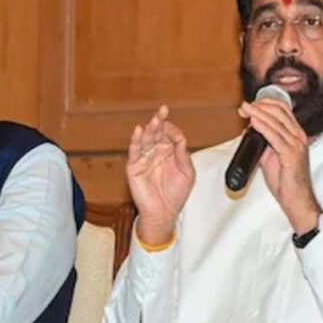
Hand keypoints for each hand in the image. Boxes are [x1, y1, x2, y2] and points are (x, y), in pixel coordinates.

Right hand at [126, 106, 194, 243]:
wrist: (164, 212)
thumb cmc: (176, 194)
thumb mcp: (187, 172)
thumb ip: (183, 154)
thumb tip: (180, 137)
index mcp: (170, 152)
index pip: (170, 134)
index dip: (173, 130)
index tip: (177, 133)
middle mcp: (157, 152)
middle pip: (157, 133)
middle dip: (160, 121)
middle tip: (163, 110)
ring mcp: (145, 158)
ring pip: (146, 139)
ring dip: (149, 128)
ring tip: (154, 119)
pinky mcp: (134, 166)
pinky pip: (134, 151)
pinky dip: (135, 141)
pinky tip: (138, 131)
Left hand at [239, 99, 320, 232]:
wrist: (296, 199)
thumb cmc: (286, 181)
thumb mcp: (271, 157)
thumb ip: (263, 143)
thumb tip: (250, 132)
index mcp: (296, 134)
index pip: (282, 109)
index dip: (265, 103)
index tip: (250, 106)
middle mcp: (298, 137)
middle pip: (279, 111)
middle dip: (259, 106)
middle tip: (244, 107)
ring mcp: (296, 145)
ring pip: (276, 121)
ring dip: (258, 113)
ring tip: (246, 110)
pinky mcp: (291, 155)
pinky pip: (275, 136)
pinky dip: (263, 127)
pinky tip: (254, 122)